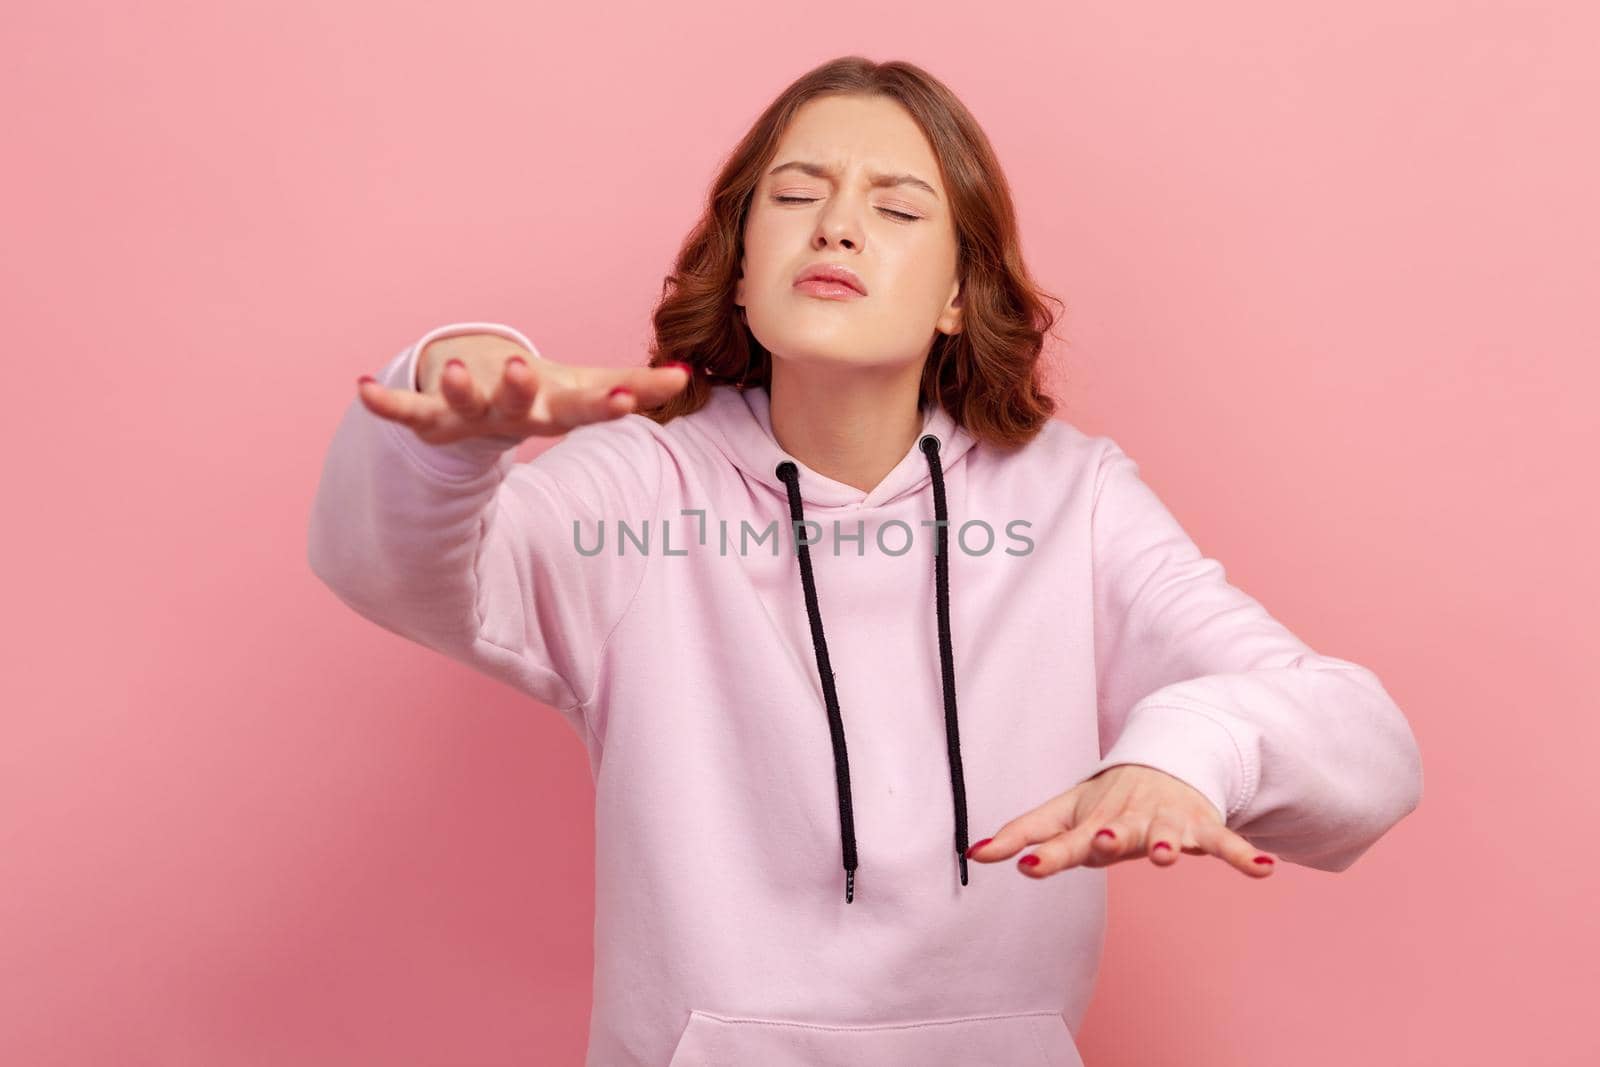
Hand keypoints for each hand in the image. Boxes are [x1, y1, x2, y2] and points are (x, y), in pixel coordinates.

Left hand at [357, 333, 691, 445]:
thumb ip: (637, 386)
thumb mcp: (589, 391)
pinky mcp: (432, 420)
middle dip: (516, 387)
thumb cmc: (543, 399)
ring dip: (458, 388)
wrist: (483, 433)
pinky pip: (407, 413)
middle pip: (515, 406)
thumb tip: (686, 377)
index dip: (604, 405)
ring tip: (452, 367)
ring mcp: (469, 418)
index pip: (584, 409)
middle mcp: (510, 416)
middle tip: (519, 366)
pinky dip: (384, 405)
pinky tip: (360, 388)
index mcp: (551, 408)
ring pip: (463, 408)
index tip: (625, 398)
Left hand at [965, 764, 1276, 878]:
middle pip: (1117, 833)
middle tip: (1104, 841)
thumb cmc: (1106, 799)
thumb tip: (972, 854)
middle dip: (1110, 838)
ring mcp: (1166, 822)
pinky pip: (1225, 842)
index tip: (1025, 866)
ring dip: (1169, 843)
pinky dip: (1244, 856)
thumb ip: (1024, 837)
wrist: (1165, 761)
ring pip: (1169, 834)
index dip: (1044, 854)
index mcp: (1091, 823)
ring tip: (1169, 854)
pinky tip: (1263, 871)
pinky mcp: (1201, 826)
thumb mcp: (1064, 813)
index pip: (1063, 840)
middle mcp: (1128, 821)